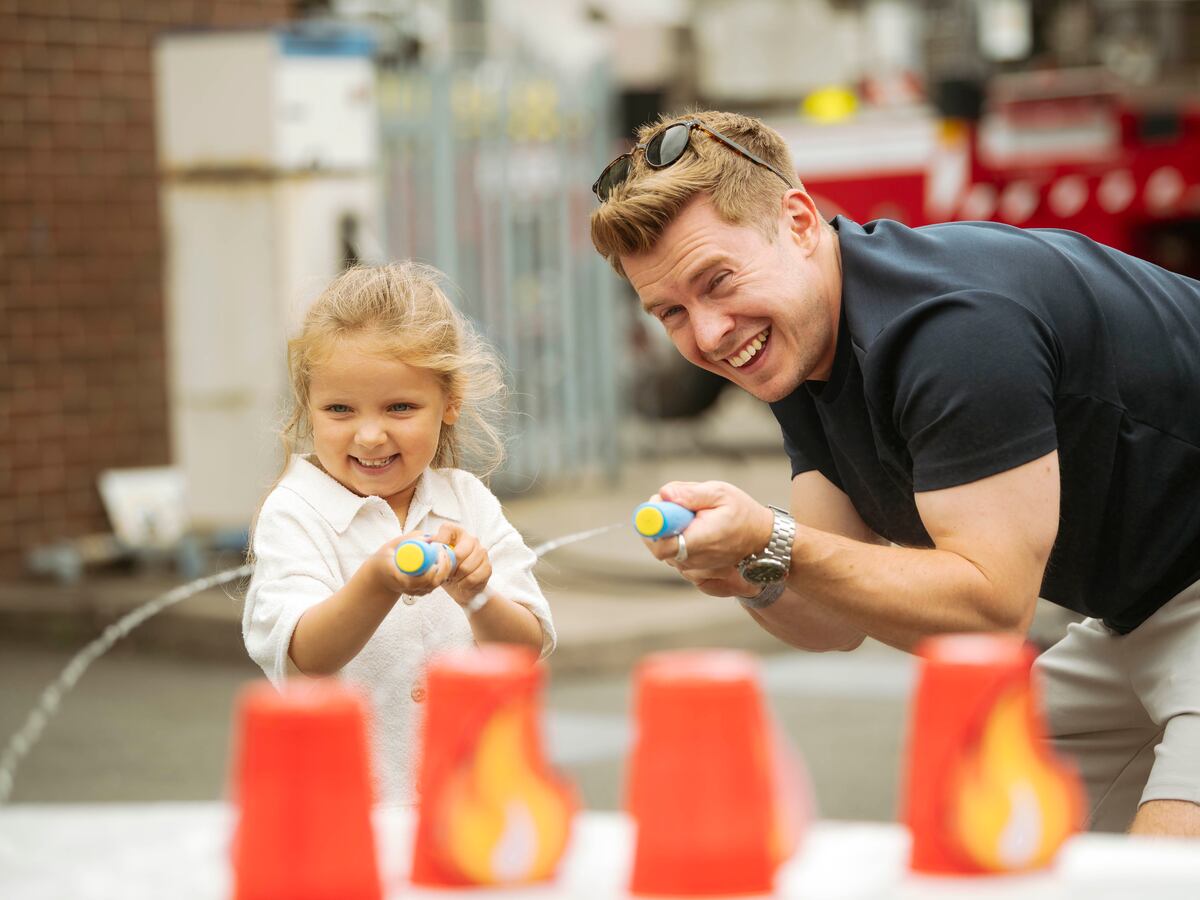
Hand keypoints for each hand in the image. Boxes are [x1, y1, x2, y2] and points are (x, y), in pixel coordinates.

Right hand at [368, 531, 454, 597]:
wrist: (380, 577)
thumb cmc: (384, 560)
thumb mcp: (390, 546)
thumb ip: (408, 539)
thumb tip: (429, 537)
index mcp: (398, 578)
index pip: (417, 581)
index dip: (429, 572)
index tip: (436, 558)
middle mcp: (408, 588)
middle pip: (431, 583)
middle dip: (442, 568)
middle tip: (443, 552)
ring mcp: (415, 591)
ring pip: (435, 585)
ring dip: (444, 570)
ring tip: (444, 553)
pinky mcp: (421, 591)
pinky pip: (435, 584)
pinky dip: (442, 573)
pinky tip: (443, 561)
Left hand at [430, 523, 491, 607]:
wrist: (460, 586)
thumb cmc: (446, 569)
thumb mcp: (435, 558)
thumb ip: (428, 549)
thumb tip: (421, 543)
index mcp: (456, 533)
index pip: (447, 529)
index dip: (439, 541)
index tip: (435, 555)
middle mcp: (471, 539)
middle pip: (459, 553)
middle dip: (450, 567)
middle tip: (446, 572)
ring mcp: (481, 552)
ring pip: (466, 568)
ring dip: (457, 577)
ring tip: (454, 578)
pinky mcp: (487, 566)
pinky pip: (473, 578)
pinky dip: (464, 584)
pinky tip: (462, 583)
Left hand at [641, 480, 774, 582]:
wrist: (761, 539)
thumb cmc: (742, 514)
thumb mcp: (720, 493)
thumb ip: (690, 493)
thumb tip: (664, 494)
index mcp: (700, 542)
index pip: (660, 545)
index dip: (652, 525)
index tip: (659, 505)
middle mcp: (693, 560)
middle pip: (658, 545)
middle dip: (661, 522)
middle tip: (676, 504)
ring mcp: (692, 568)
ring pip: (664, 548)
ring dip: (671, 530)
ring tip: (693, 516)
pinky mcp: (693, 569)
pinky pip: (674, 553)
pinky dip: (678, 539)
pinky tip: (695, 529)